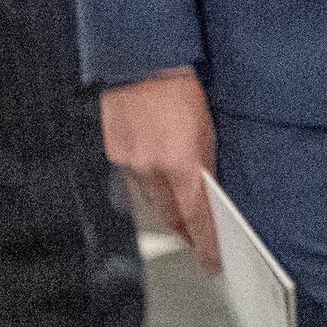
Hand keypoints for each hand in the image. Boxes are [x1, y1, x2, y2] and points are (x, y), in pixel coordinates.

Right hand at [102, 68, 219, 271]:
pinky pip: (132, 183)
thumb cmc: (182, 92)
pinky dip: (146, 188)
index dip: (205, 241)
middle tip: (197, 241)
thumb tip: (207, 190)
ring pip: (149, 201)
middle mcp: (152, 169)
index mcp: (181, 163)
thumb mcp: (208, 128)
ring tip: (180, 218)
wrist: (142, 67)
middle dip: (184, 230)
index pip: (196, 215)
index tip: (212, 259)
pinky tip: (156, 186)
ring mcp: (129, 164)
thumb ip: (205, 163)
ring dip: (166, 210)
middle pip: (170, 215)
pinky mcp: (114, 156)